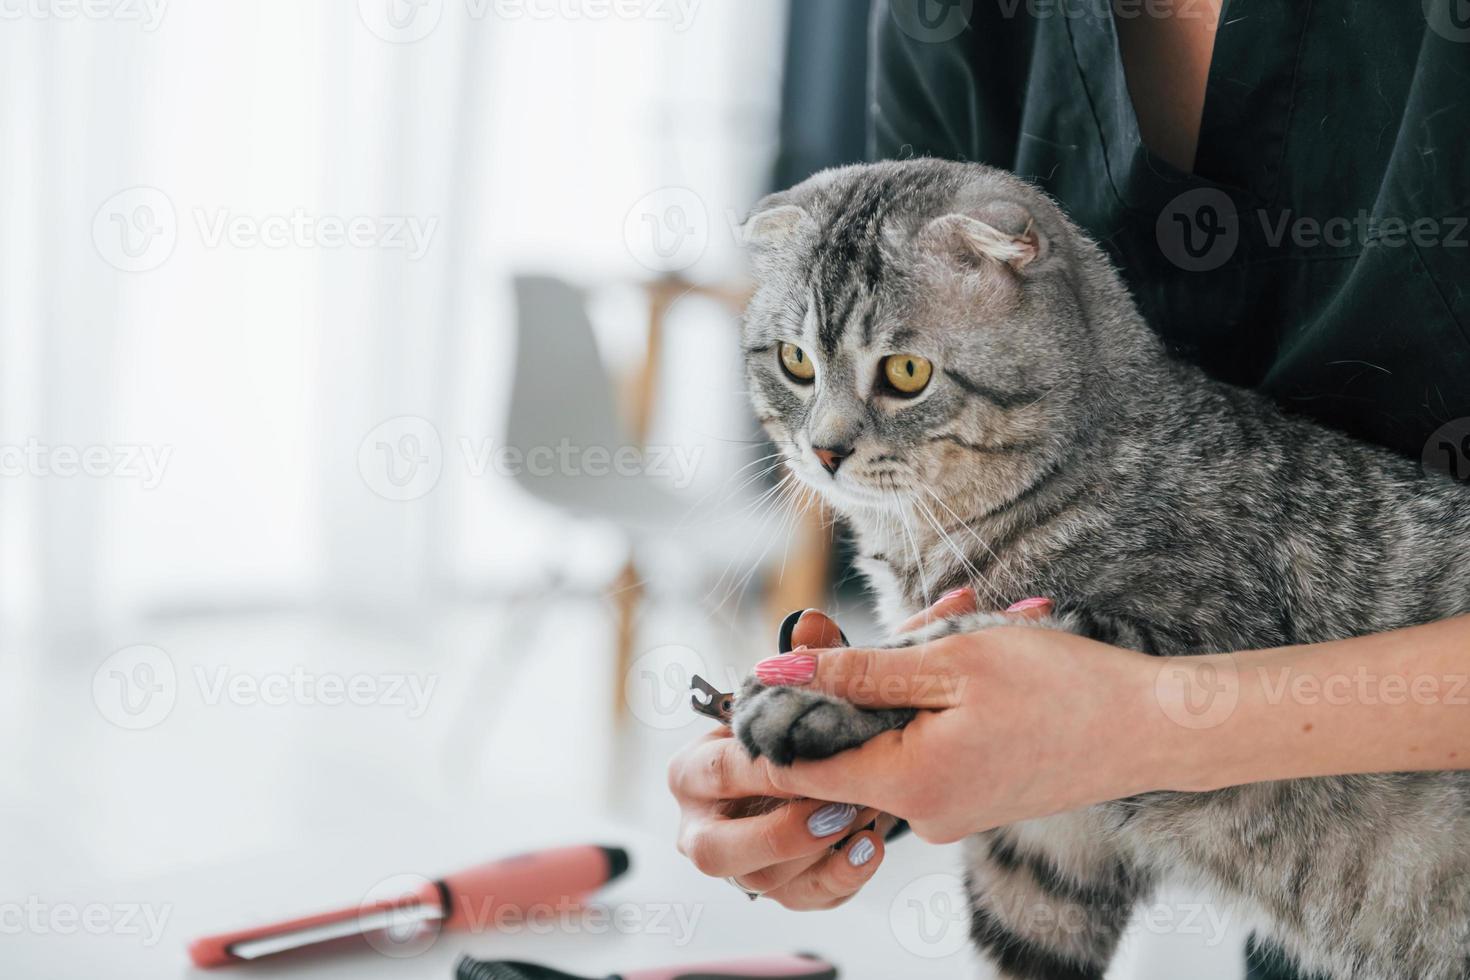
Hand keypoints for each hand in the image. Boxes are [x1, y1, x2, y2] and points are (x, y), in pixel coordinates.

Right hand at [667, 611, 891, 908]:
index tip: (814, 756)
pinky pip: (806, 900)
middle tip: (834, 809)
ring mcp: (740, 866)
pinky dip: (842, 878)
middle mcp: (701, 827)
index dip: (766, 768)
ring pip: (763, 885)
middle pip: (715, 854)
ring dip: (819, 855)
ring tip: (865, 817)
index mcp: (692, 773)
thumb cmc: (794, 725)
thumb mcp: (797, 689)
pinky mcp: (782, 891)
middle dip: (779, 834)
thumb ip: (806, 655)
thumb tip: (814, 622)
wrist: (821, 761)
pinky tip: (870, 846)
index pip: (718, 773)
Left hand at [752, 591, 1160, 842]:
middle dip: (867, 671)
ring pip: (893, 733)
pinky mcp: (975, 797)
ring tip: (967, 620)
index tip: (788, 661)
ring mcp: (951, 811)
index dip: (782, 710)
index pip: (800, 762)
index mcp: (908, 783)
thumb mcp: (951, 661)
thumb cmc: (1063, 688)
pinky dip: (941, 697)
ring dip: (913, 674)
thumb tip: (780, 671)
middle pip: (851, 737)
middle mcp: (923, 813)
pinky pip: (929, 743)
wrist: (1155, 727)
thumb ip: (859, 672)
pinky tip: (981, 652)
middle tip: (924, 613)